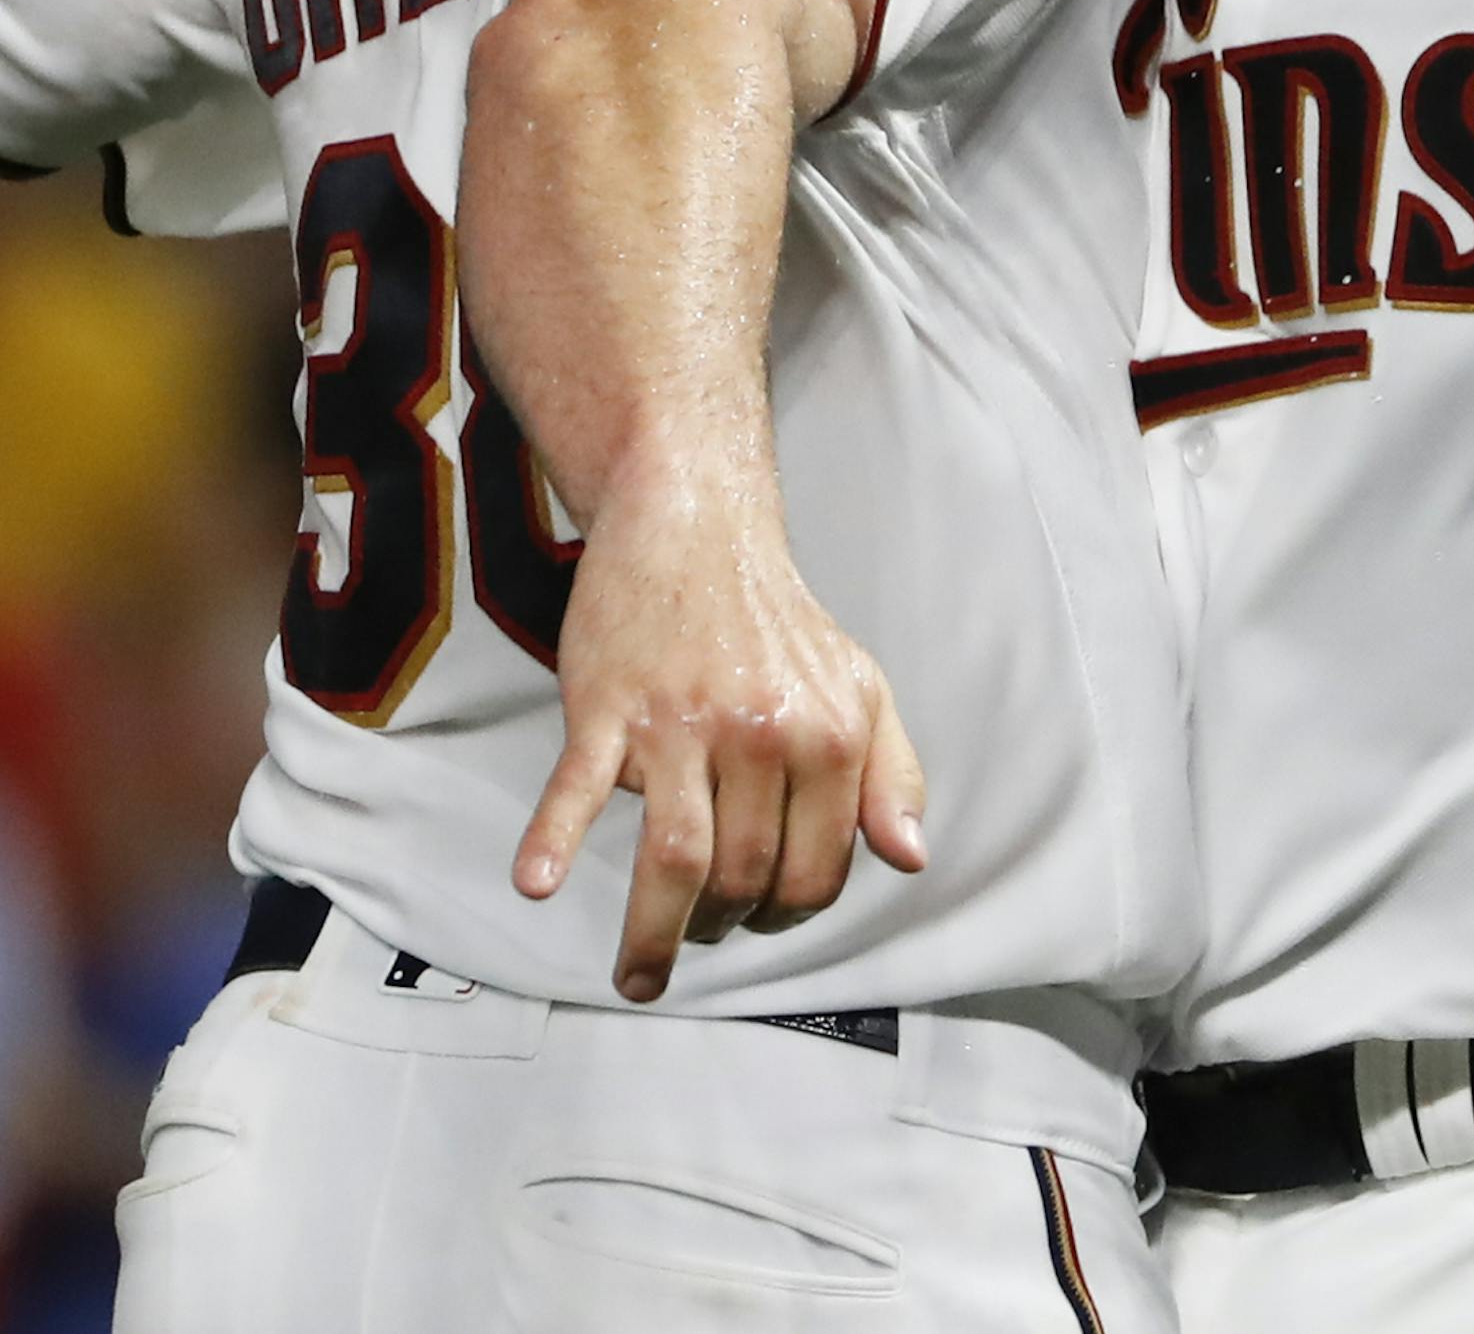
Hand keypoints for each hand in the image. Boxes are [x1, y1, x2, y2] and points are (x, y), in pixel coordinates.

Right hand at [509, 478, 927, 1003]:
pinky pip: (580, 786)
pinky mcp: (610, 707)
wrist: (695, 526)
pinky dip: (554, 838)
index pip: (815, 872)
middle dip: (723, 925)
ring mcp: (681, 721)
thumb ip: (890, 775)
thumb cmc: (774, 621)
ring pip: (677, 859)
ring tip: (639, 974)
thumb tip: (908, 859)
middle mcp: (761, 730)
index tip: (761, 917)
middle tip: (701, 931)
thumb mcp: (858, 687)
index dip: (790, 912)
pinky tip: (539, 882)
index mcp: (828, 733)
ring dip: (655, 934)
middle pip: (744, 879)